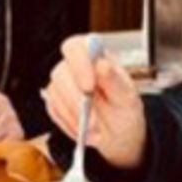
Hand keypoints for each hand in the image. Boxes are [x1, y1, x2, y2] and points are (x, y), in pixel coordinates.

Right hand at [43, 35, 146, 169]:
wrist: (118, 135)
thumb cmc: (124, 111)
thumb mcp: (127, 98)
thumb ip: (115, 81)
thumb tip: (101, 64)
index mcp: (95, 56)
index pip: (76, 47)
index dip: (79, 64)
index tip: (88, 87)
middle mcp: (75, 67)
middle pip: (61, 72)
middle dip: (75, 99)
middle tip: (92, 120)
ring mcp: (62, 84)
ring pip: (55, 93)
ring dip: (74, 115)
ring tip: (94, 129)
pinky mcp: (55, 102)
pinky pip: (53, 111)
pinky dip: (69, 123)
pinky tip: (83, 129)